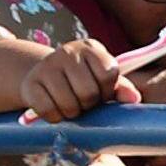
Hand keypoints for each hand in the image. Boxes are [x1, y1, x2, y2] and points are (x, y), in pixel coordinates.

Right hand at [12, 35, 139, 123]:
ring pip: (69, 105)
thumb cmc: (82, 80)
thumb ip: (121, 88)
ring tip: (71, 105)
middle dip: (89, 105)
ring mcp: (47, 66)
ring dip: (72, 113)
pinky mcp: (30, 83)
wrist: (44, 76)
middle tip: (84, 102)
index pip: (108, 75)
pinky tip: (56, 109)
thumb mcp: (102, 80)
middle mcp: (68, 51)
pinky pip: (49, 111)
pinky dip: (55, 117)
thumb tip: (134, 99)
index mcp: (91, 48)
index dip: (107, 92)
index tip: (101, 93)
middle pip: (89, 93)